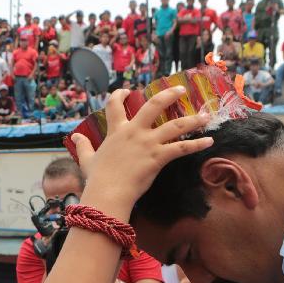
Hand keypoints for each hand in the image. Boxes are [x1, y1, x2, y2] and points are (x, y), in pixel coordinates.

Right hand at [69, 87, 212, 209]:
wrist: (107, 192)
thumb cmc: (97, 178)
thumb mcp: (87, 160)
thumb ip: (83, 146)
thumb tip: (74, 136)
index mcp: (116, 131)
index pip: (115, 106)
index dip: (120, 96)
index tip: (126, 91)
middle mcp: (134, 132)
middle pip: (154, 105)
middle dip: (169, 95)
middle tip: (181, 90)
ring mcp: (148, 143)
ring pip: (175, 125)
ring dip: (192, 119)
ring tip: (205, 115)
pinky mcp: (158, 157)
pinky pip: (182, 147)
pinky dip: (197, 144)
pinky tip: (209, 141)